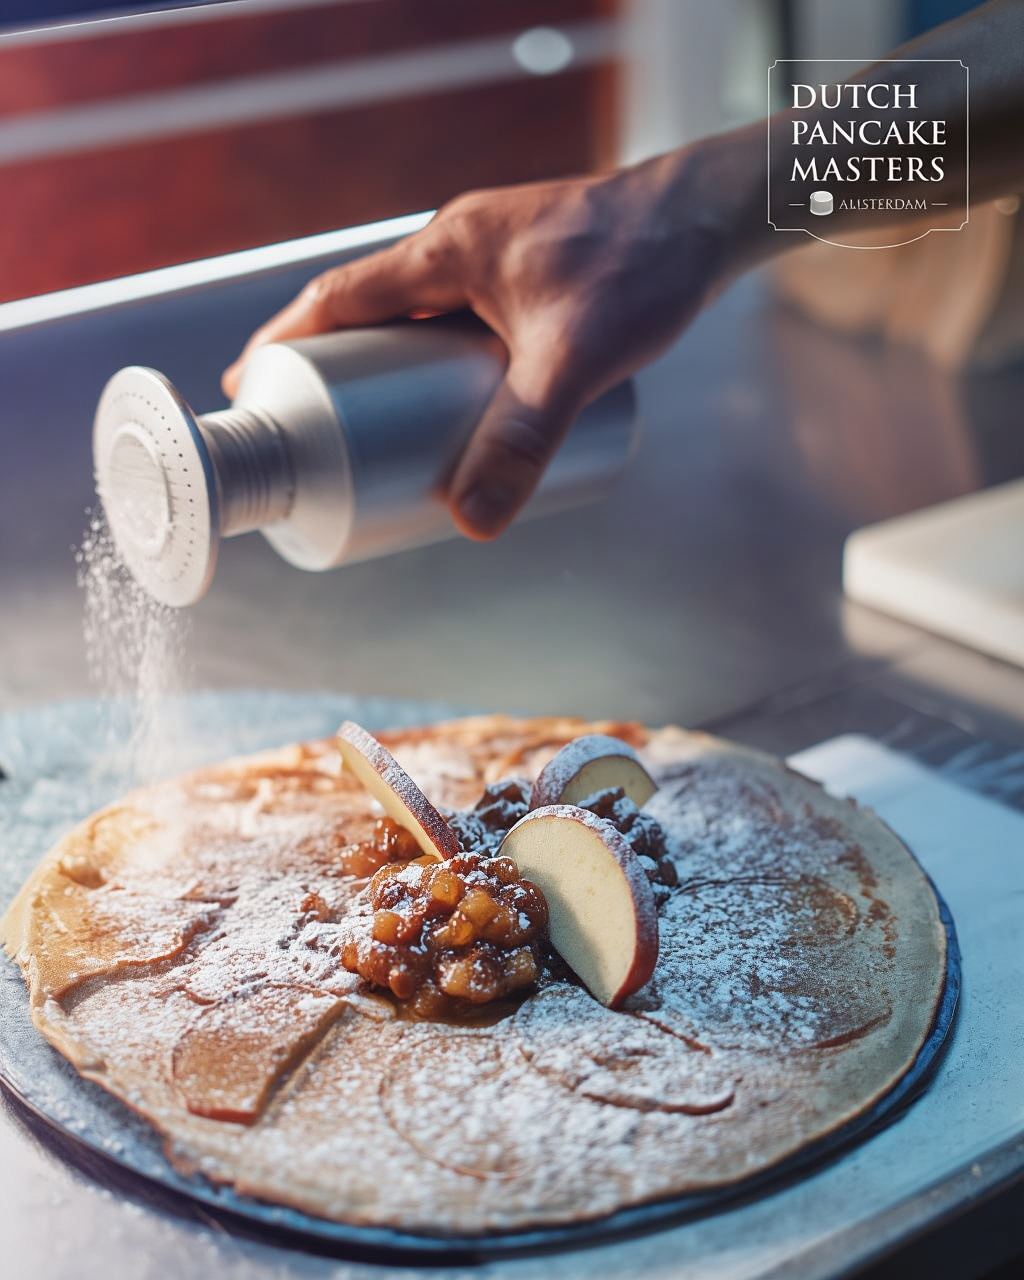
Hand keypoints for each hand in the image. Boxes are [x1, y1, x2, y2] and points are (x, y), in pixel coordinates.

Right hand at [222, 144, 744, 538]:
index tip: (252, 387)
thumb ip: (524, 438)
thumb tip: (472, 521)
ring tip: (374, 435)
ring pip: (417, 324)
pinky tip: (452, 408)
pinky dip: (438, 368)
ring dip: (388, 372)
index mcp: (447, 252)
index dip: (287, 343)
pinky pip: (460, 329)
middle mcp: (460, 251)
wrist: (709, 222)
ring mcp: (494, 266)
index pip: (339, 298)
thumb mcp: (573, 362)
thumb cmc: (642, 268)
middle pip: (370, 314)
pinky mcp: (528, 285)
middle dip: (332, 371)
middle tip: (308, 430)